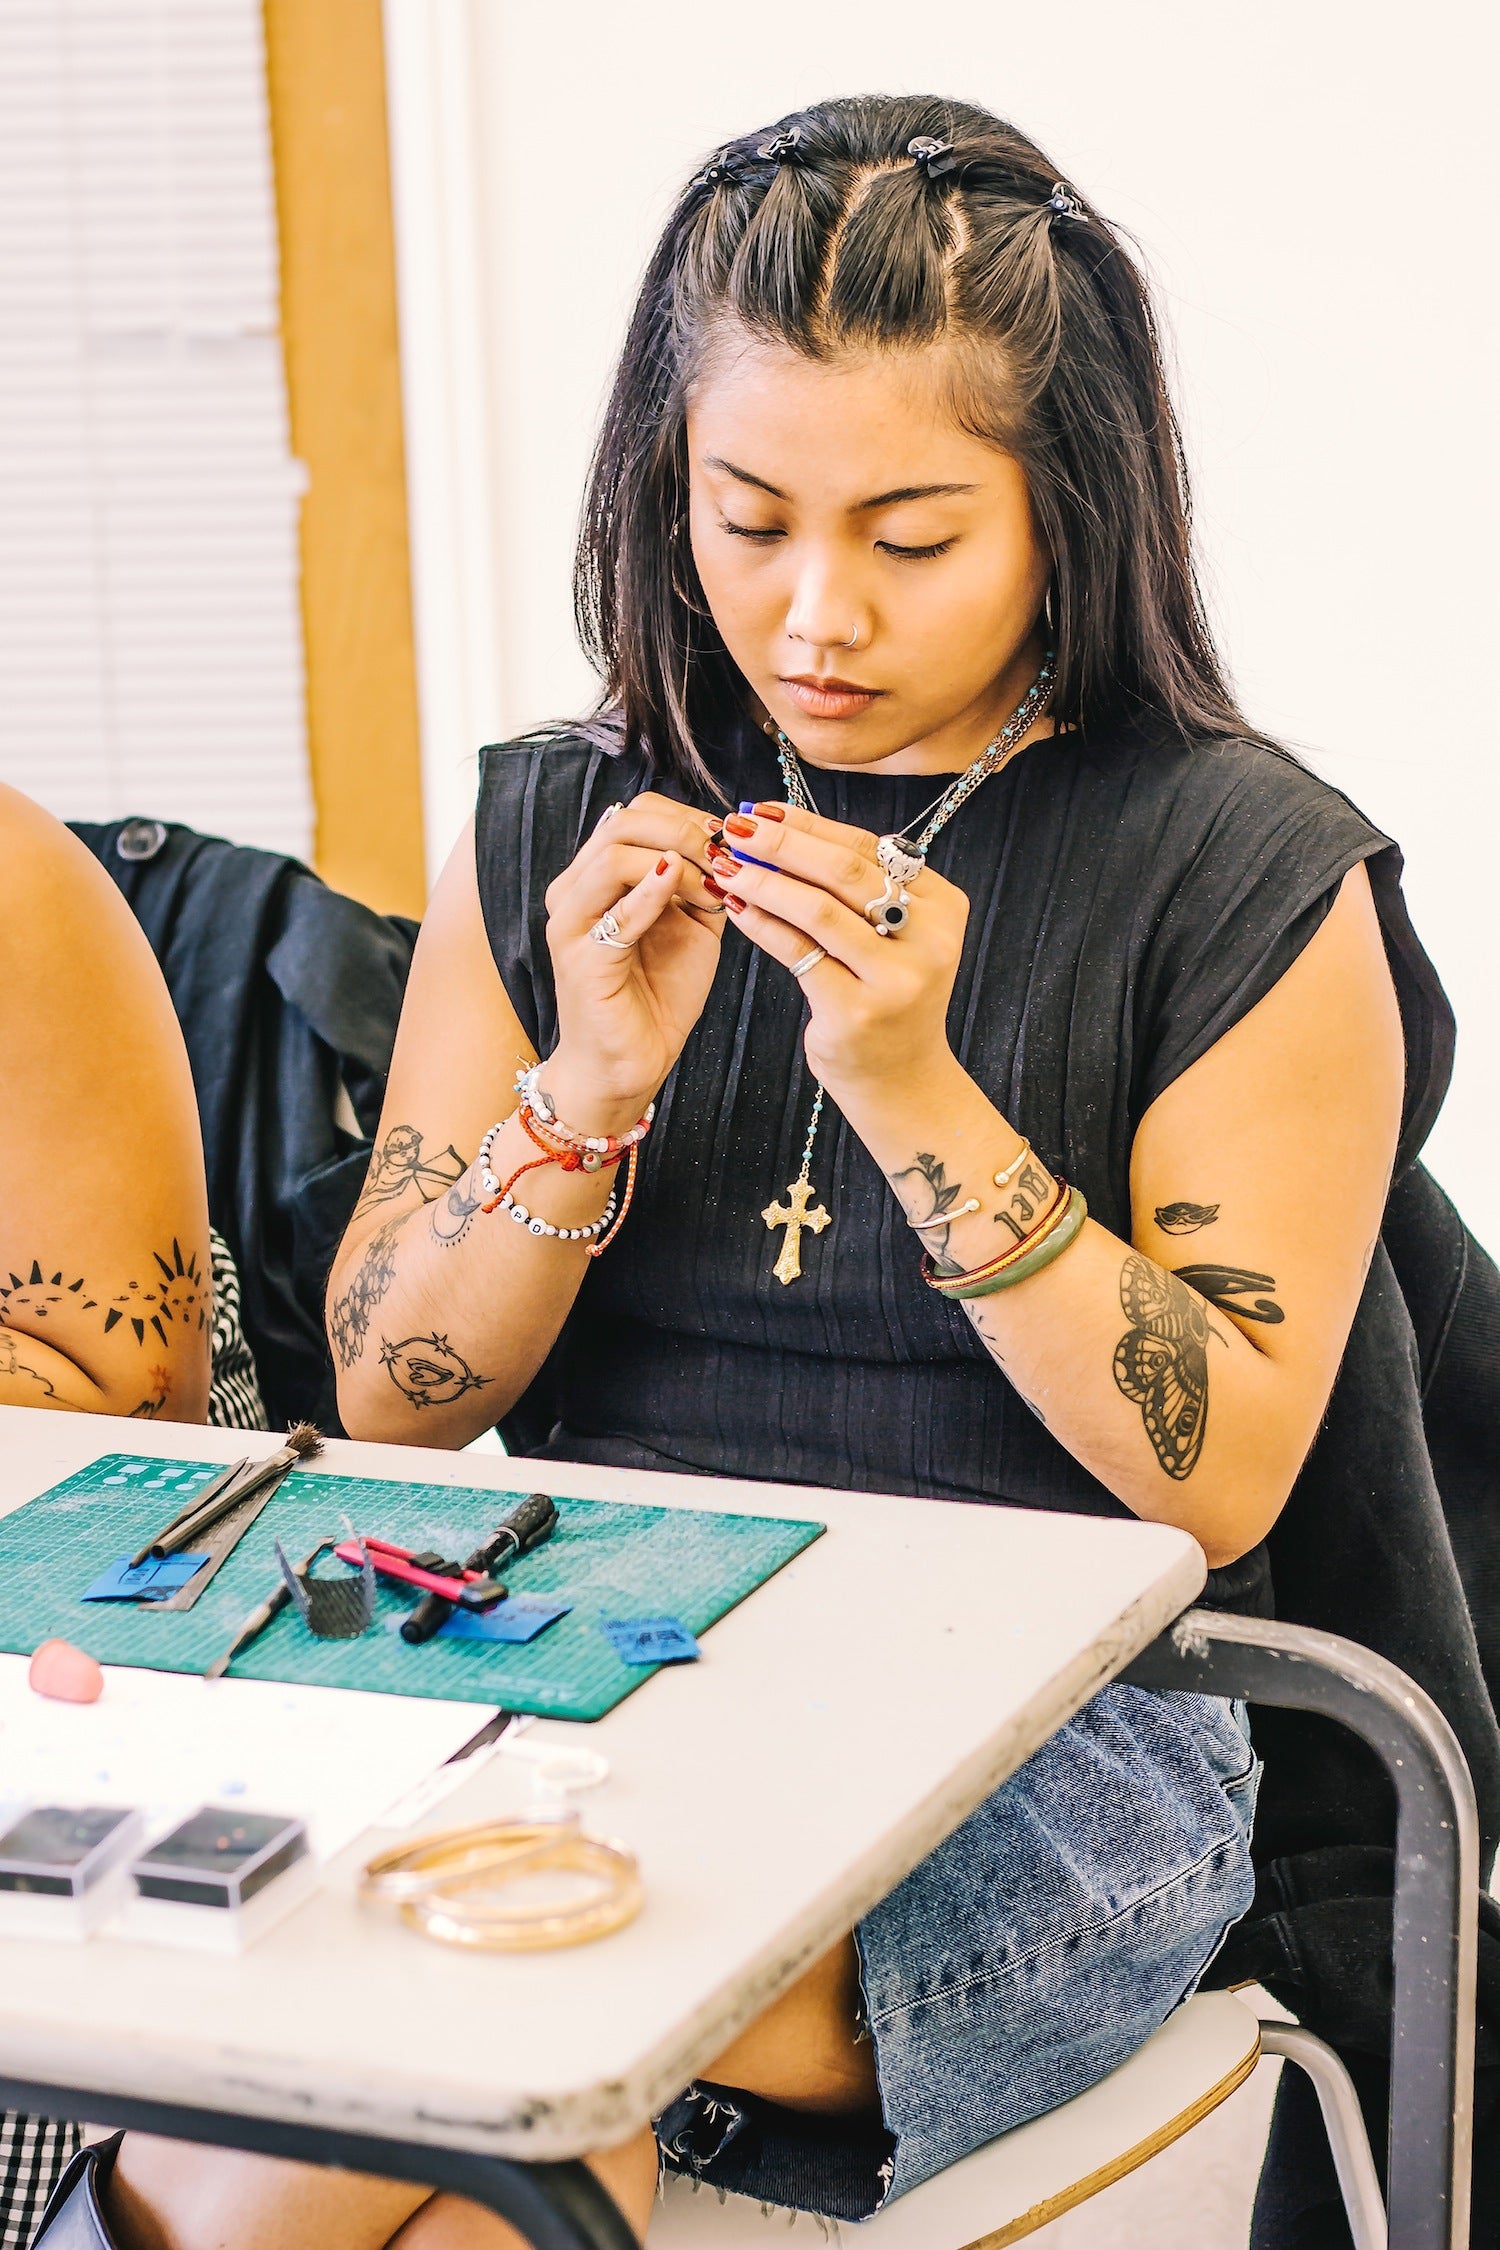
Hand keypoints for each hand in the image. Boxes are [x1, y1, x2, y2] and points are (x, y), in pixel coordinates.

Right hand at [543, 792, 725, 1124]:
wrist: (630, 1063)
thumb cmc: (657, 995)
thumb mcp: (691, 926)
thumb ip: (702, 882)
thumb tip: (730, 844)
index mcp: (595, 876)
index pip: (636, 812)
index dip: (687, 816)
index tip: (729, 843)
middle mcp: (574, 890)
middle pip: (625, 822)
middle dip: (685, 830)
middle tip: (726, 855)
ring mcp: (572, 923)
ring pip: (615, 855)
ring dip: (677, 859)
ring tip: (713, 886)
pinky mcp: (582, 959)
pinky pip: (616, 913)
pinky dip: (652, 893)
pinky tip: (689, 891)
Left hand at [707, 803, 968, 1095]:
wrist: (901, 1080)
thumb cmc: (885, 997)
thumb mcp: (892, 937)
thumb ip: (856, 889)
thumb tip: (777, 828)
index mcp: (943, 907)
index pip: (868, 849)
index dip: (810, 825)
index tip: (763, 809)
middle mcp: (929, 940)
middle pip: (844, 872)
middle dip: (782, 844)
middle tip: (736, 826)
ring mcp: (895, 979)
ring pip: (818, 910)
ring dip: (764, 881)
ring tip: (726, 864)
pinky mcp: (856, 1011)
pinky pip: (798, 953)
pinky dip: (761, 924)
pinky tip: (735, 905)